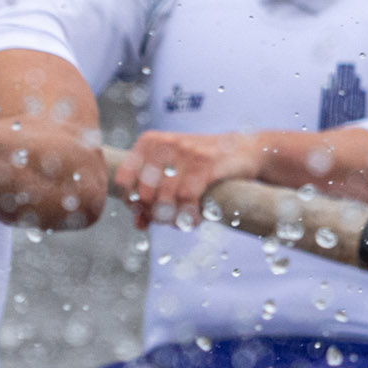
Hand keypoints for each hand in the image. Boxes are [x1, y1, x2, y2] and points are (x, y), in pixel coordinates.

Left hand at [113, 130, 264, 230]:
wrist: (243, 149)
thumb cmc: (201, 164)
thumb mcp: (173, 173)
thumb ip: (153, 196)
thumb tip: (139, 224)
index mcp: (149, 142)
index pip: (123, 179)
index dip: (131, 203)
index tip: (144, 213)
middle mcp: (165, 144)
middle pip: (144, 193)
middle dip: (153, 214)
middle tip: (167, 221)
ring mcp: (186, 152)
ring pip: (165, 198)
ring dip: (172, 219)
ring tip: (181, 223)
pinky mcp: (207, 163)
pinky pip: (188, 198)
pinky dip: (189, 216)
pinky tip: (195, 221)